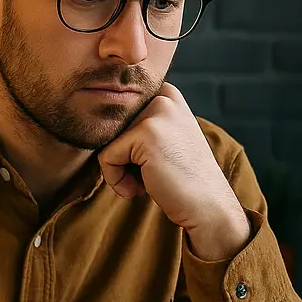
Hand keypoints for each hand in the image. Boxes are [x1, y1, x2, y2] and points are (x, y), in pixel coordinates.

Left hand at [98, 81, 249, 259]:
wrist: (207, 207)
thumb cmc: (181, 179)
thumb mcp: (163, 139)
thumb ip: (136, 125)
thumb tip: (94, 124)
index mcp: (166, 94)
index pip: (118, 117)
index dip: (125, 147)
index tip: (150, 162)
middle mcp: (163, 96)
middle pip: (111, 129)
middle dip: (122, 158)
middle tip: (150, 175)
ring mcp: (156, 111)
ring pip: (106, 142)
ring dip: (119, 170)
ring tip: (147, 180)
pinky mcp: (145, 133)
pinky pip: (106, 157)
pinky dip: (116, 180)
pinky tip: (141, 189)